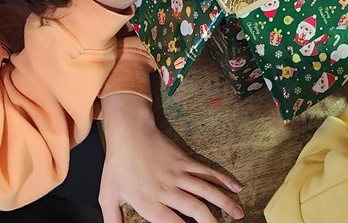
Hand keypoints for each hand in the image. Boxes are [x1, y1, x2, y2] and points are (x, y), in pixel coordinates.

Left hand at [100, 94, 243, 222]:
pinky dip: (223, 180)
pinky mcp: (186, 162)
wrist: (129, 133)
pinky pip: (207, 172)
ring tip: (239, 214)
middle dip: (212, 222)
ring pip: (207, 191)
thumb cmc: (117, 166)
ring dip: (225, 203)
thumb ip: (112, 220)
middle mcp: (167, 190)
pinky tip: (236, 187)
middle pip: (196, 210)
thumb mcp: (108, 196)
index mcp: (149, 203)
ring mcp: (179, 174)